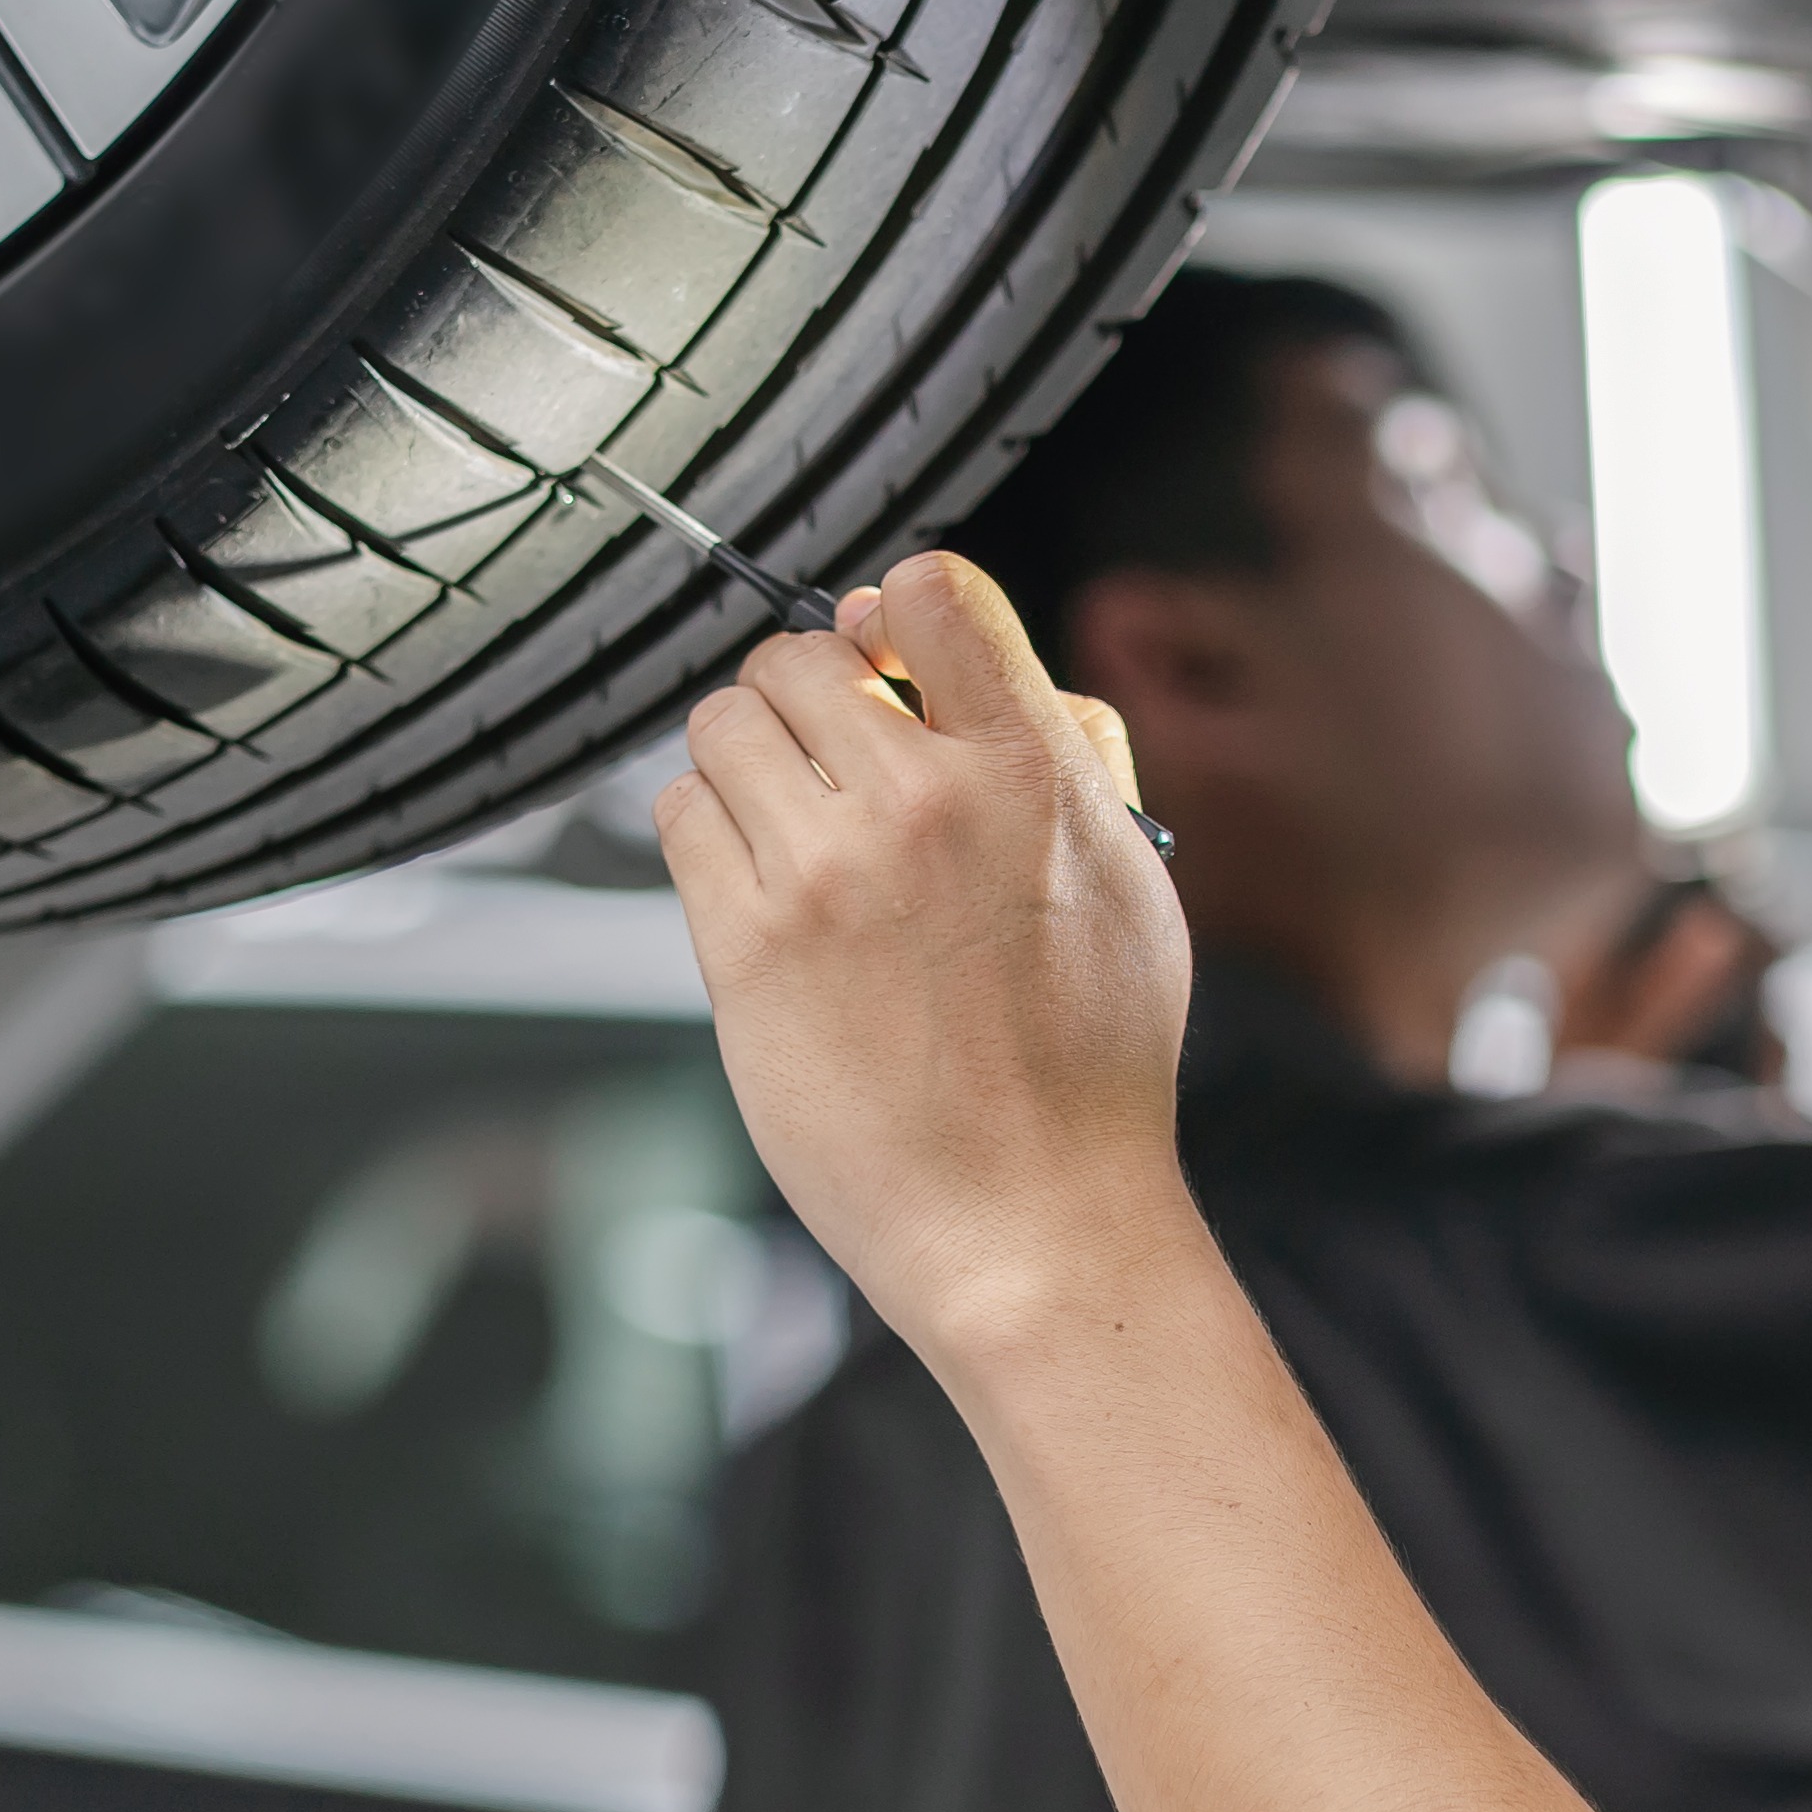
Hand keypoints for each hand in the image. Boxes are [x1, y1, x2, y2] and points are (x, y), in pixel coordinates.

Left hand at [658, 552, 1193, 1362]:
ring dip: (746, 760)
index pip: (928, 589)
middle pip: (798, 655)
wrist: (1032, 1222)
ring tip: (791, 830)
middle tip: (831, 769)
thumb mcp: (1131, 882)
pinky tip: (758, 885)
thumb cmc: (1090, 1068)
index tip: (890, 666)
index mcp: (1031, 773)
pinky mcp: (747, 948)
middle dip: (807, 700)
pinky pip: (680, 814)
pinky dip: (705, 830)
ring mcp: (826, 874)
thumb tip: (952, 656)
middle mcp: (923, 804)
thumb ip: (1064, 752)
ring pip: (721, 723)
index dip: (893, 612)